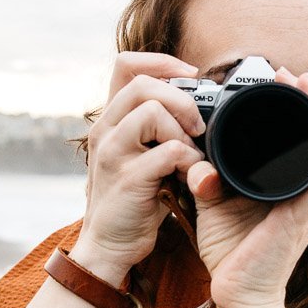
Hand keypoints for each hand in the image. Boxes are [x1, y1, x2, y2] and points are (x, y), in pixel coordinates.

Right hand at [69, 53, 206, 279]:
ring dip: (184, 130)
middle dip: (181, 99)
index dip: (162, 61)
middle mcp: (105, 129)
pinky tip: (190, 176)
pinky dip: (189, 160)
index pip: (126, 64)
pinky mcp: (126, 178)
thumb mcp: (144, 155)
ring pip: (152, 111)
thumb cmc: (135, 201)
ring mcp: (112, 153)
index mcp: (111, 119)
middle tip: (197, 127)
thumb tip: (202, 106)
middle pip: (143, 82)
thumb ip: (161, 130)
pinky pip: (167, 151)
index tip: (191, 77)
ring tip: (191, 154)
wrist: (109, 246)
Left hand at [186, 68, 307, 307]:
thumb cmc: (233, 253)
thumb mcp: (216, 205)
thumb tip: (196, 160)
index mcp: (289, 187)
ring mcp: (307, 206)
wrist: (236, 294)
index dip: (298, 107)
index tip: (281, 79)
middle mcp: (305, 193)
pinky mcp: (302, 221)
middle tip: (293, 75)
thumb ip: (207, 180)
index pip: (303, 140)